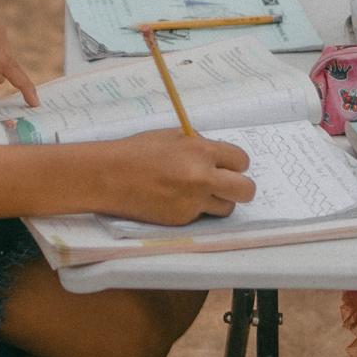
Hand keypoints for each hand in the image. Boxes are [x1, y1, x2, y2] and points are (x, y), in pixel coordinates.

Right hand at [104, 131, 254, 224]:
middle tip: (228, 186)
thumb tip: (217, 156)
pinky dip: (194, 209)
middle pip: (246, 190)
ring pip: (226, 208)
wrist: (109, 176)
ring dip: (218, 202)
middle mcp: (202, 178)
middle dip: (240, 188)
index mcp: (201, 151)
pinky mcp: (182, 219)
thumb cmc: (137, 152)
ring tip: (197, 193)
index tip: (227, 166)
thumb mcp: (172, 136)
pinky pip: (201, 216)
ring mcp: (193, 202)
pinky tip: (175, 199)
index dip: (235, 164)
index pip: (241, 161)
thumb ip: (199, 145)